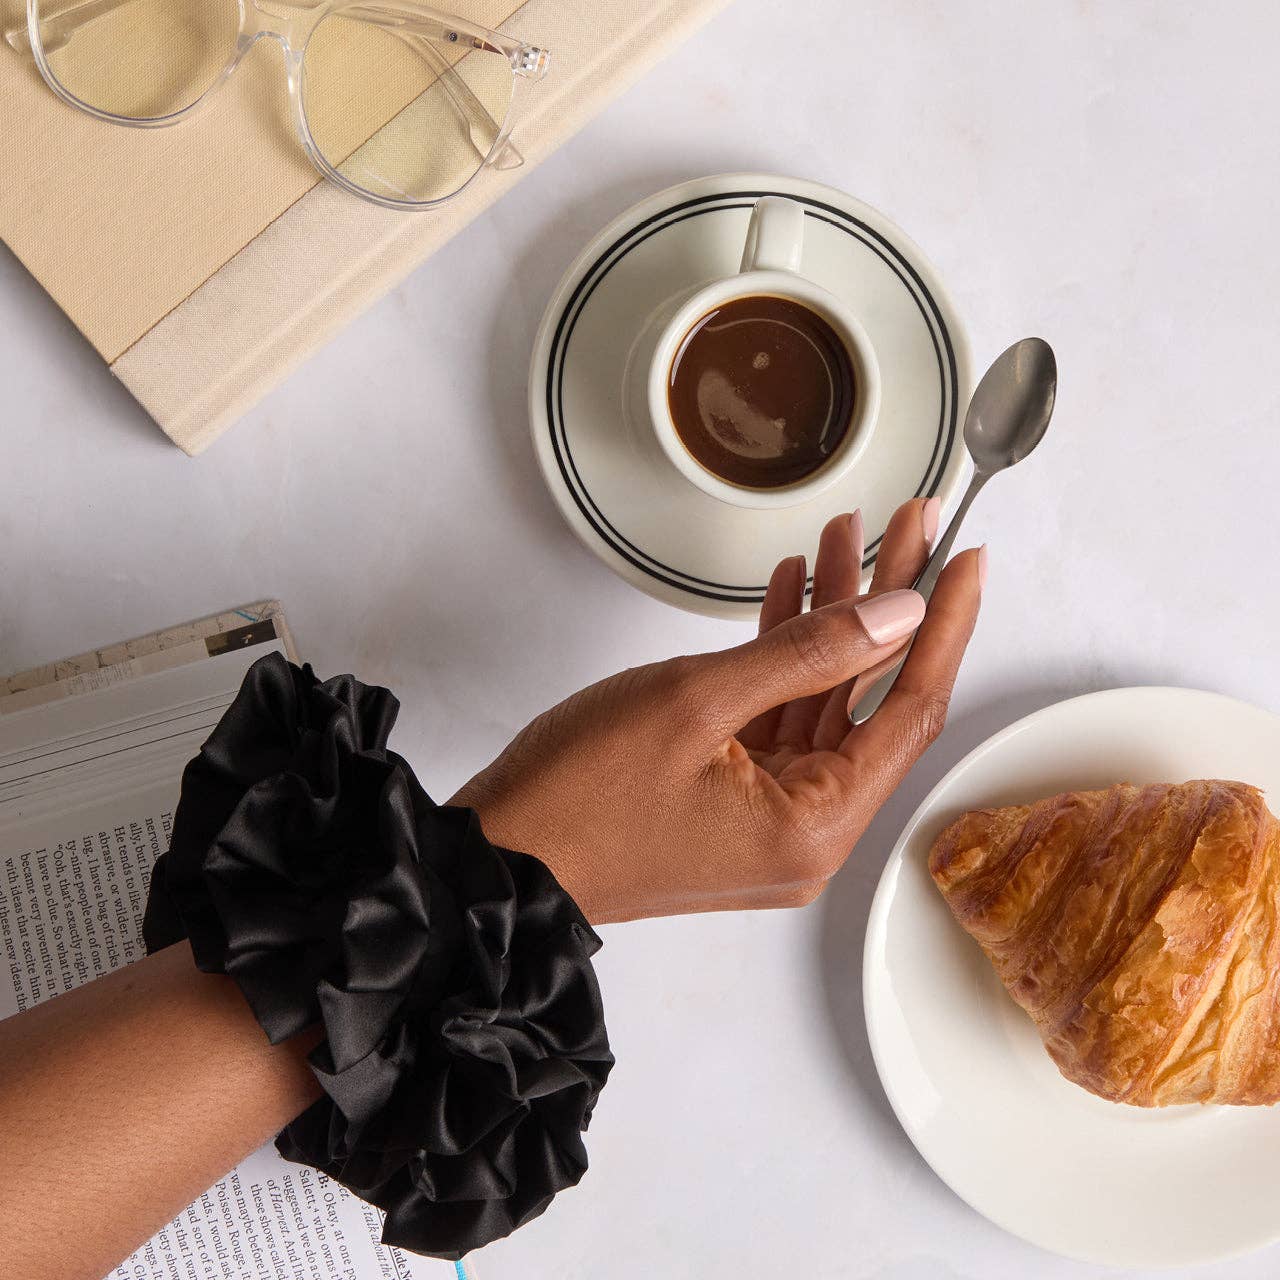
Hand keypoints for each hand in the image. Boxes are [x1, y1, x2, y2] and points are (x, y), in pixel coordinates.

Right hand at [452, 498, 984, 923]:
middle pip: (870, 703)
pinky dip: (783, 660)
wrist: (496, 857)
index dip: (944, 625)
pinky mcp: (730, 805)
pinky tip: (791, 592)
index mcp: (813, 827)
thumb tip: (899, 614)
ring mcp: (766, 822)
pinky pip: (778, 723)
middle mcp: (804, 836)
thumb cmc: (579, 794)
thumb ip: (808, 653)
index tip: (964, 556)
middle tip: (909, 526)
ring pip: (823, 705)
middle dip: (886, 607)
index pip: (911, 711)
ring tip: (842, 538)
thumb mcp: (697, 702)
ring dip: (830, 624)